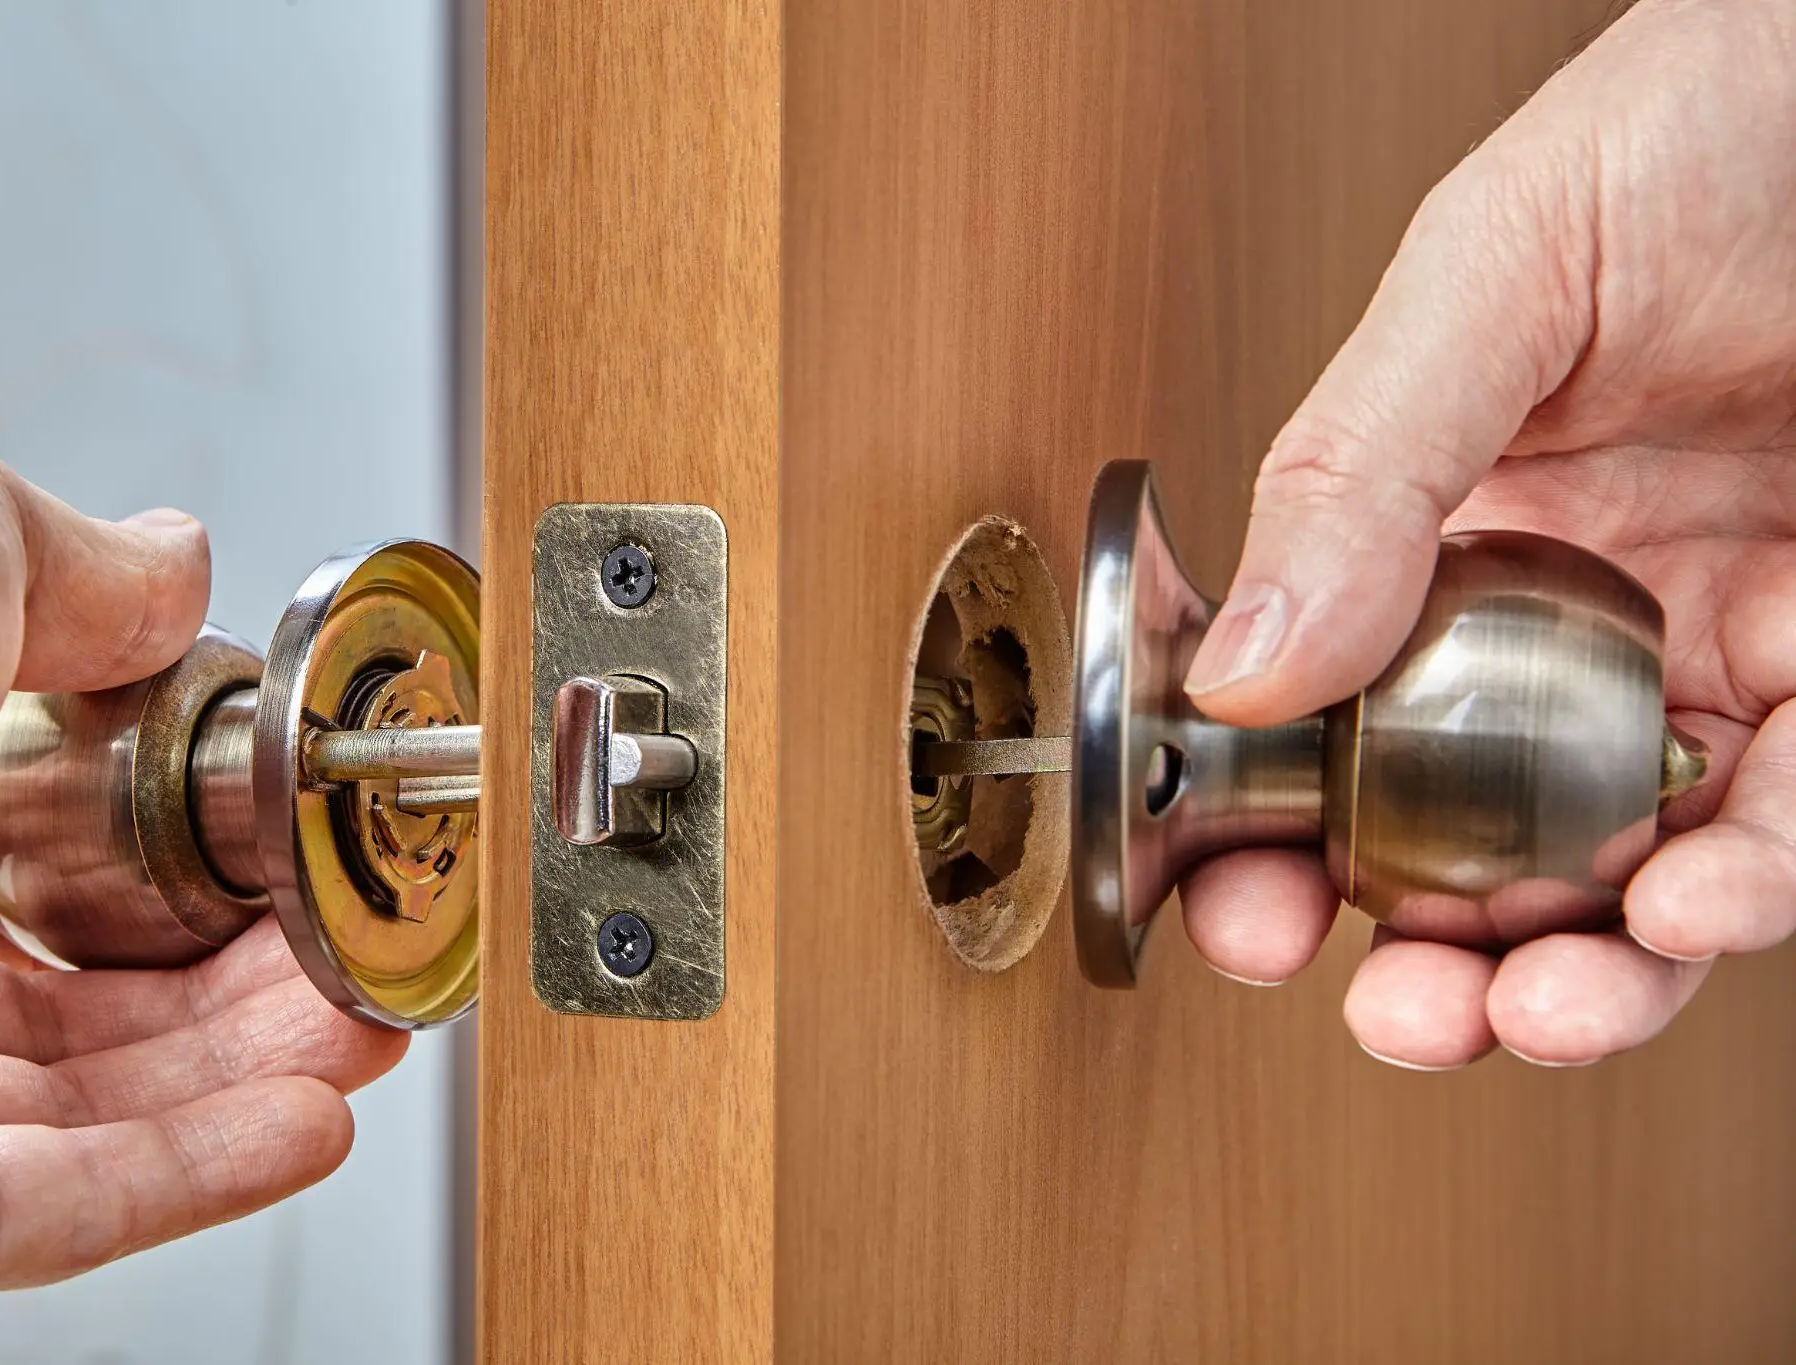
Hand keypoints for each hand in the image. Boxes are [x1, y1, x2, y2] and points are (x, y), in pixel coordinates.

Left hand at [0, 410, 407, 1305]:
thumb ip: (84, 573)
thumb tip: (168, 567)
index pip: (19, 909)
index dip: (162, 900)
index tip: (276, 876)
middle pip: (74, 1028)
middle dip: (233, 1001)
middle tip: (340, 958)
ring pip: (87, 1125)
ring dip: (246, 1079)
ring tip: (360, 1028)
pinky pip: (68, 1214)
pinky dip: (206, 1169)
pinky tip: (311, 1113)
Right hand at [1174, 0, 1795, 1069]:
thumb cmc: (1708, 122)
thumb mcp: (1493, 268)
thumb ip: (1357, 462)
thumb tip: (1237, 660)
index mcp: (1449, 529)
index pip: (1333, 722)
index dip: (1280, 843)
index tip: (1247, 919)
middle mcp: (1575, 614)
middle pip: (1478, 839)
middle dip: (1431, 961)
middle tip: (1398, 1012)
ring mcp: (1720, 651)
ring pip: (1635, 872)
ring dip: (1587, 968)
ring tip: (1540, 1000)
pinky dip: (1746, 888)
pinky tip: (1688, 902)